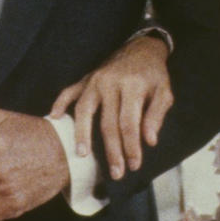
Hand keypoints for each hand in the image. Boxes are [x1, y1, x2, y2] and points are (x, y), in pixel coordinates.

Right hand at [49, 35, 173, 179]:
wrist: (141, 48)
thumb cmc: (153, 75)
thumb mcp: (164, 93)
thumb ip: (156, 116)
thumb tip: (149, 141)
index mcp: (132, 86)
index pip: (129, 123)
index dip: (131, 147)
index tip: (134, 165)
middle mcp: (110, 83)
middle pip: (107, 123)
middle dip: (112, 151)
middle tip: (115, 172)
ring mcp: (94, 81)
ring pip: (84, 111)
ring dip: (82, 134)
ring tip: (82, 155)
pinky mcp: (84, 79)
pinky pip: (68, 92)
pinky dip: (59, 104)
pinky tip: (54, 119)